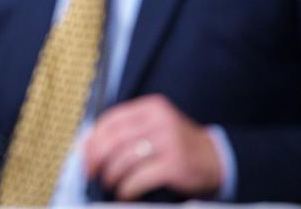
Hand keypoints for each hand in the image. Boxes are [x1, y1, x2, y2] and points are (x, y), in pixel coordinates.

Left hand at [84, 94, 223, 199]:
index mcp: (151, 107)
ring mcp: (169, 142)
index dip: (93, 139)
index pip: (111, 119)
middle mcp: (160, 120)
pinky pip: (140, 177)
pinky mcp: (175, 164)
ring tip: (109, 183)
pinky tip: (125, 193)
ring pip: (125, 158)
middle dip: (96, 158)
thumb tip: (89, 144)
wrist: (216, 158)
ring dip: (111, 175)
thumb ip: (127, 129)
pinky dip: (127, 188)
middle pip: (114, 138)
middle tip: (90, 172)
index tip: (84, 154)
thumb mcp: (155, 126)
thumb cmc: (177, 144)